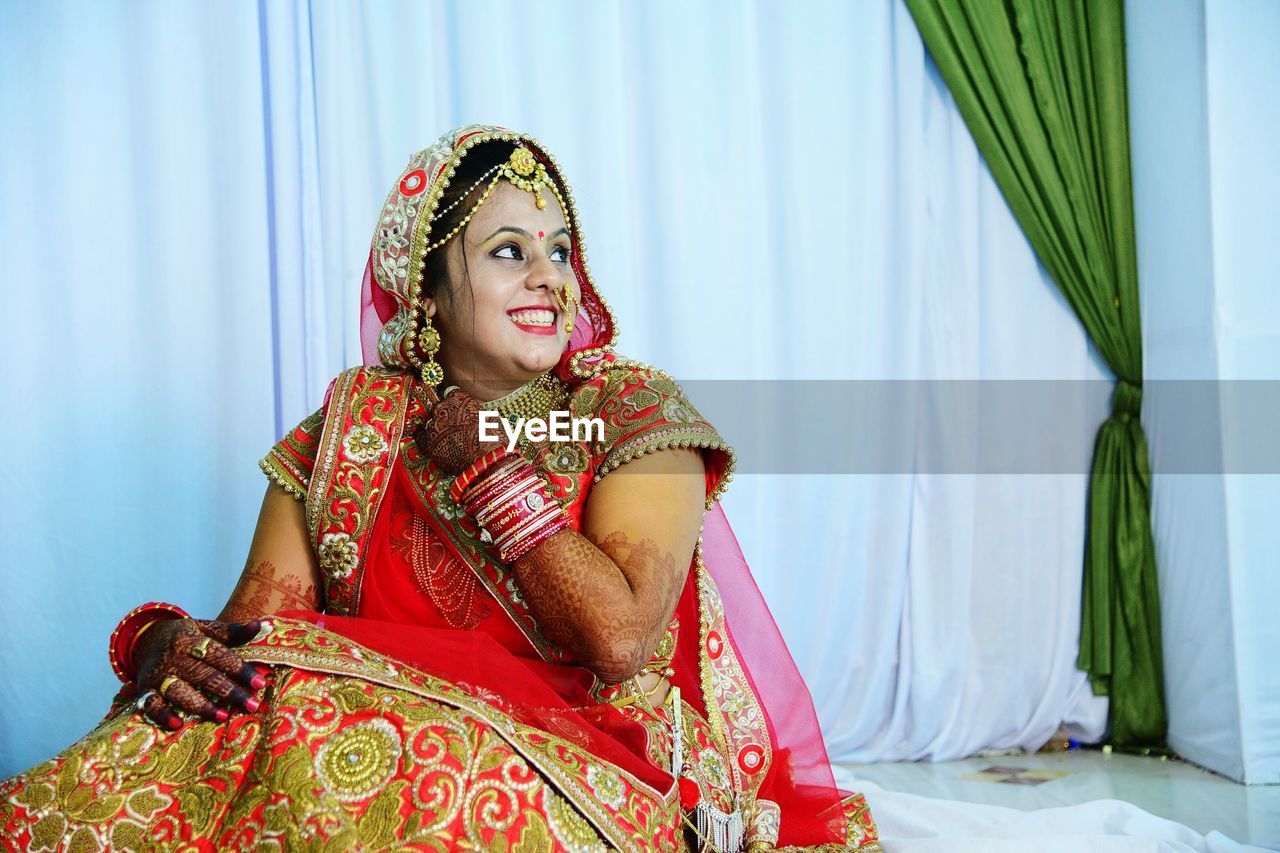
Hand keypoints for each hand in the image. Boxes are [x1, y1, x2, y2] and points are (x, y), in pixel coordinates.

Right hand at [133, 618, 265, 728]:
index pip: (219, 656)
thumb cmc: (186, 636)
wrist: (146, 637)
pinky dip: (162, 715)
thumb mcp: (207, 629)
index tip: (260, 683)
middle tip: (252, 705)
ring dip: (201, 705)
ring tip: (223, 716)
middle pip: (204, 676)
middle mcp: (174, 657)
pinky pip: (151, 704)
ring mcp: (158, 674)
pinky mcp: (145, 689)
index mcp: (191, 640)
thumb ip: (232, 632)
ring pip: (180, 692)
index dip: (240, 669)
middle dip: (229, 692)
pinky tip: (177, 725)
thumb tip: (259, 626)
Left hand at [421, 390, 504, 474]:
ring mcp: (434, 425)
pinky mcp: (428, 442)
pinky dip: (422, 435)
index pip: (451, 392)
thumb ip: (477, 412)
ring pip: (431, 420)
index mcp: (459, 398)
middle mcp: (444, 407)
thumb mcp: (490, 417)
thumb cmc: (494, 439)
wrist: (485, 460)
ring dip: (437, 425)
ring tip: (447, 435)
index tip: (459, 407)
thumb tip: (475, 415)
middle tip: (455, 423)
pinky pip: (420, 435)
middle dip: (446, 413)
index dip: (456, 401)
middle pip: (440, 406)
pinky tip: (423, 435)